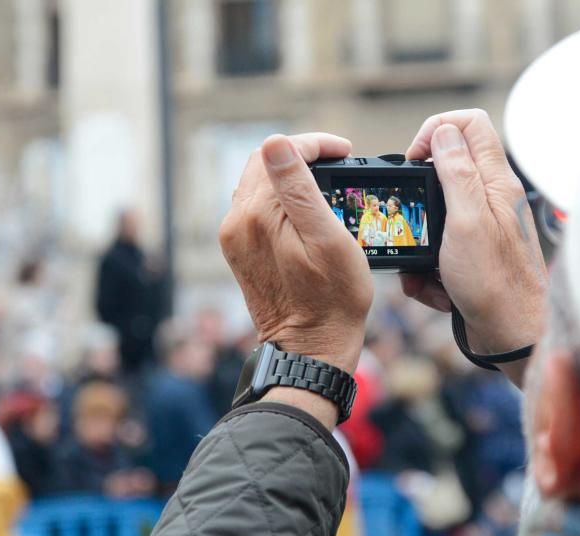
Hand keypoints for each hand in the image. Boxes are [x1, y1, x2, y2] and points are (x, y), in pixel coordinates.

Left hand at [221, 134, 372, 424]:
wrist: (310, 348)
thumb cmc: (332, 299)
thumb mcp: (327, 239)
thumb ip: (299, 188)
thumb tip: (276, 142)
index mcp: (257, 214)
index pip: (280, 152)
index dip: (315, 144)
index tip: (345, 151)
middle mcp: (237, 222)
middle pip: (265, 164)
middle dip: (302, 156)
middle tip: (337, 163)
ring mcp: (235, 238)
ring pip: (259, 184)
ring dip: (289, 177)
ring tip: (325, 184)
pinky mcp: (240, 251)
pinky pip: (256, 208)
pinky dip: (279, 199)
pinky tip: (304, 210)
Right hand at [402, 109, 547, 381]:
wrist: (513, 337)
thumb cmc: (495, 283)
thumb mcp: (467, 221)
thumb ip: (457, 173)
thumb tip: (444, 131)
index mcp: (496, 182)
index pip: (470, 124)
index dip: (436, 130)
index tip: (415, 159)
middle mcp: (493, 200)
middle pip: (449, 169)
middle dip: (421, 192)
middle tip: (411, 214)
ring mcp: (484, 230)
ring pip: (438, 216)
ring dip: (421, 240)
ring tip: (421, 266)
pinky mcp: (473, 258)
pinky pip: (440, 253)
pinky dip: (429, 271)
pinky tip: (434, 289)